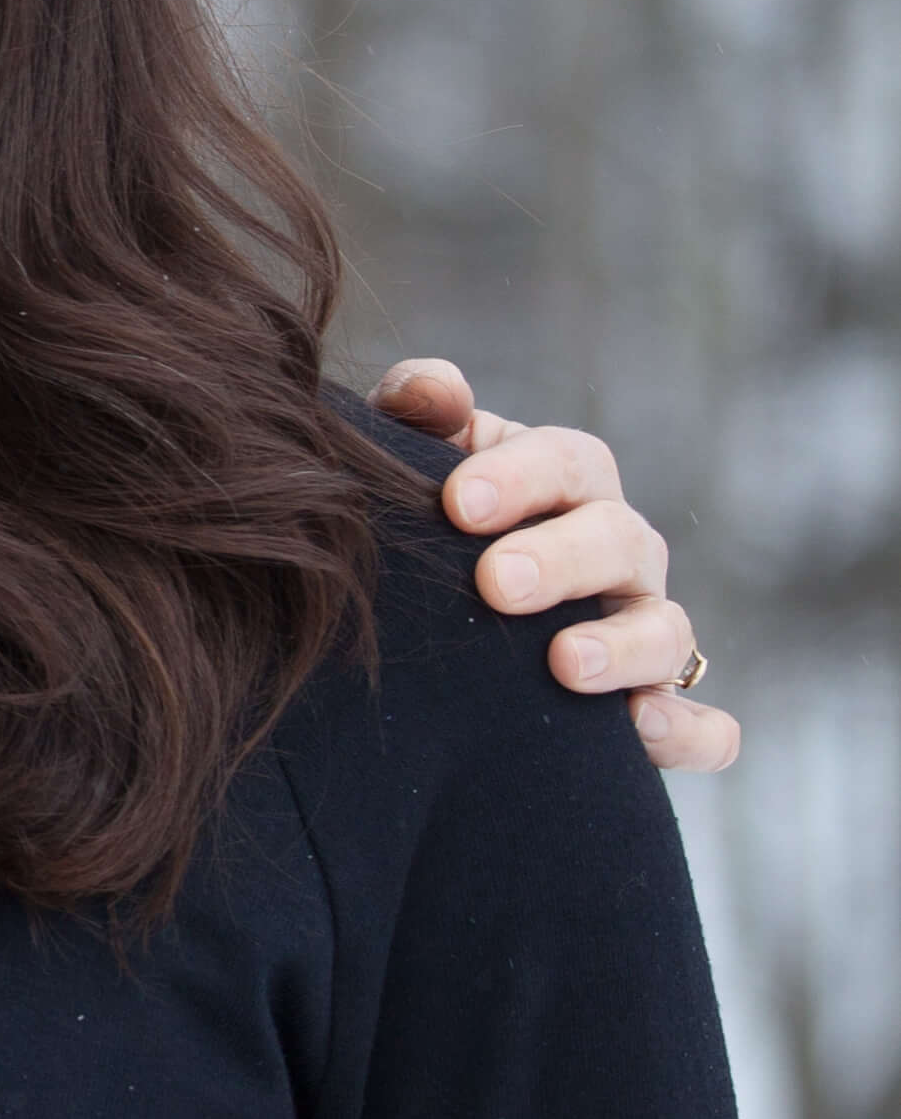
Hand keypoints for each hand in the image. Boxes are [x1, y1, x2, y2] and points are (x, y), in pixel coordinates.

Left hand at [369, 361, 731, 772]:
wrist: (433, 619)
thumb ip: (418, 413)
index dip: (518, 476)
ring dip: (624, 646)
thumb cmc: (428, 518)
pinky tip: (643, 731)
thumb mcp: (415, 458)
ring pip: (666, 631)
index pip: (564, 461)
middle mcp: (616, 549)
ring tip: (567, 664)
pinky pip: (702, 726)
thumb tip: (435, 386)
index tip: (457, 503)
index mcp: (564, 482)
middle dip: (561, 560)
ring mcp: (643, 626)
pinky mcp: (655, 706)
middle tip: (496, 583)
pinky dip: (690, 730)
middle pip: (617, 541)